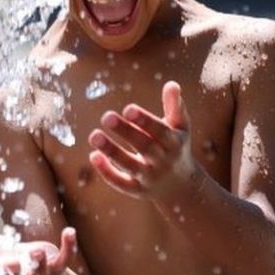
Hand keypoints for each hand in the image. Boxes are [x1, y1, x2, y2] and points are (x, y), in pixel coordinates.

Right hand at [0, 227, 76, 274]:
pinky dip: (68, 245)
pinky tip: (69, 232)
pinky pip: (65, 257)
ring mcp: (40, 273)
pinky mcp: (57, 266)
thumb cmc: (5, 269)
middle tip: (0, 267)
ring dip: (37, 261)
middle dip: (9, 273)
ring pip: (39, 269)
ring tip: (36, 251)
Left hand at [88, 81, 197, 199]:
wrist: (182, 187)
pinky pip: (121, 183)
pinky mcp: (137, 190)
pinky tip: (93, 156)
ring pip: (130, 165)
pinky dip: (107, 172)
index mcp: (174, 143)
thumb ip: (175, 106)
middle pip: (144, 147)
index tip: (127, 108)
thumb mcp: (180, 128)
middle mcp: (163, 161)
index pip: (159, 131)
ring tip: (94, 135)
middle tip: (106, 116)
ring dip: (112, 151)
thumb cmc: (176, 147)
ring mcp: (149, 178)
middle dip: (126, 132)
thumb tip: (172, 84)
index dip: (144, 120)